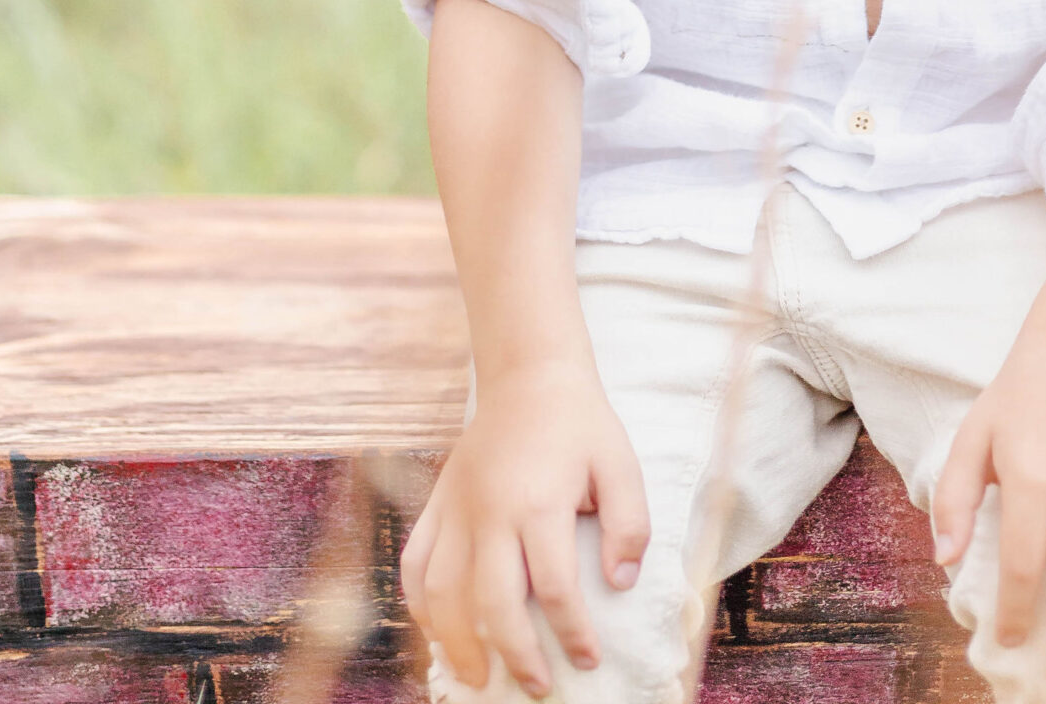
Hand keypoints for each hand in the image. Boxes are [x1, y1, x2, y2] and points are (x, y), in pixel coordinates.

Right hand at [400, 357, 650, 699]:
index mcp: (539, 503)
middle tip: (536, 687)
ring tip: (478, 678)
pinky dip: (420, 604)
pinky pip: (416, 562)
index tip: (588, 660)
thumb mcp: (620, 464)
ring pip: (443, 591)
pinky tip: (437, 632)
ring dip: (457, 642)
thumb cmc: (580, 425)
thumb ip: (629, 525)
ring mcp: (456, 508)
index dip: (573, 633)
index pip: (555, 588)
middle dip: (514, 654)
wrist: (529, 374)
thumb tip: (621, 583)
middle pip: (492, 601)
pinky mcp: (438, 503)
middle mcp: (490, 511)